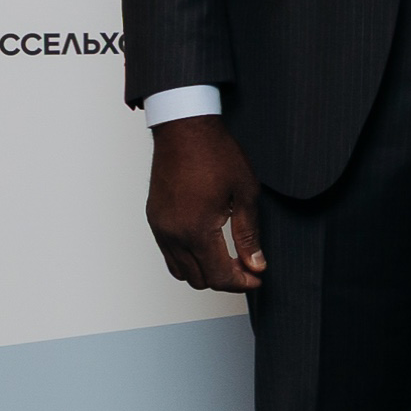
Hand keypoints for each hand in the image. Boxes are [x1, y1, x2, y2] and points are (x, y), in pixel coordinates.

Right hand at [148, 117, 266, 290]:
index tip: (256, 278)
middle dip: (225, 279)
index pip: (219, 276)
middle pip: (200, 280)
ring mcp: (161, 228)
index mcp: (197, 230)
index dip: (241, 282)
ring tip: (226, 258)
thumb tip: (255, 264)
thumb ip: (249, 234)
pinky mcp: (155, 220)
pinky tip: (205, 246)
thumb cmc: (215, 153)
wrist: (185, 128)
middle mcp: (174, 234)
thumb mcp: (244, 193)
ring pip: (181, 272)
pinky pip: (169, 255)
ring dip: (205, 272)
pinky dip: (187, 260)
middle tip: (246, 267)